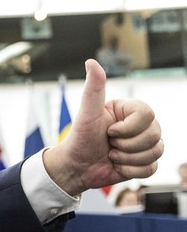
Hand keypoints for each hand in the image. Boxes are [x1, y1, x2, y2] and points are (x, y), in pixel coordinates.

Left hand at [44, 59, 162, 195]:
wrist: (76, 166)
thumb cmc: (79, 138)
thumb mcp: (86, 113)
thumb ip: (93, 89)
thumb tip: (91, 61)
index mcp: (130, 110)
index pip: (147, 114)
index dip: (128, 127)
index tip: (108, 130)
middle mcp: (141, 125)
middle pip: (154, 134)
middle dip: (126, 144)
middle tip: (109, 143)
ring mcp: (144, 144)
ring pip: (155, 151)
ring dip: (128, 158)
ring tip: (112, 154)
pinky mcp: (145, 162)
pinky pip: (151, 168)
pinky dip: (130, 170)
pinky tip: (117, 165)